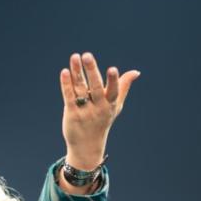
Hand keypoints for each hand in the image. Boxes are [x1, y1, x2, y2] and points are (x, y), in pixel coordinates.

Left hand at [60, 52, 139, 169]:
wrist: (87, 145)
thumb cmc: (102, 121)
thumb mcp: (115, 106)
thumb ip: (123, 87)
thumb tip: (136, 72)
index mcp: (110, 104)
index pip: (113, 91)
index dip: (113, 81)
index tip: (113, 69)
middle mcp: (98, 108)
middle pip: (95, 87)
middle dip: (92, 71)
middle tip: (87, 55)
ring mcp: (84, 112)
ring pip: (80, 89)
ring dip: (77, 72)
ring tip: (75, 57)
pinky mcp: (71, 114)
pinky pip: (69, 97)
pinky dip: (66, 85)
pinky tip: (65, 72)